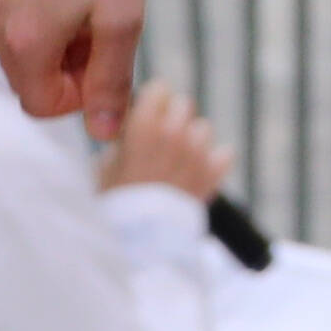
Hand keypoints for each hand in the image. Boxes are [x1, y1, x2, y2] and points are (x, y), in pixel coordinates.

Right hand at [0, 0, 149, 138]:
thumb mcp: (122, 22)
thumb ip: (111, 82)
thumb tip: (104, 132)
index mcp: (23, 42)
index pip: (40, 105)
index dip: (77, 97)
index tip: (102, 63)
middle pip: (28, 75)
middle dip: (67, 66)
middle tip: (100, 29)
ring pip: (21, 43)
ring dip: (55, 37)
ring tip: (87, 0)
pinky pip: (14, 10)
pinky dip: (41, 9)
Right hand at [97, 80, 230, 202]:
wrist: (136, 242)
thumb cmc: (113, 202)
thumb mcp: (105, 162)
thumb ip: (126, 136)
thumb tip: (135, 123)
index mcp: (145, 124)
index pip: (160, 88)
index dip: (153, 102)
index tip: (145, 116)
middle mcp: (175, 132)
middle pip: (184, 105)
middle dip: (173, 119)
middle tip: (159, 141)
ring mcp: (198, 153)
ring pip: (203, 130)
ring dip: (193, 141)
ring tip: (176, 163)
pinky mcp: (214, 175)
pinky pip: (225, 154)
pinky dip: (213, 162)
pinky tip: (196, 175)